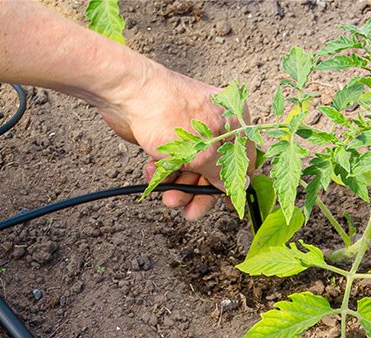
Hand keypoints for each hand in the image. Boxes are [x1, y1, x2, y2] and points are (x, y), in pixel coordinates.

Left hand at [93, 61, 228, 220]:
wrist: (128, 93)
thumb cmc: (168, 112)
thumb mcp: (204, 151)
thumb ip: (223, 172)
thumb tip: (240, 187)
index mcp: (234, 120)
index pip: (243, 161)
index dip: (233, 185)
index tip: (225, 205)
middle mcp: (216, 124)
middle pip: (214, 169)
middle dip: (198, 191)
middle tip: (187, 210)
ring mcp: (192, 129)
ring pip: (191, 168)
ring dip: (177, 185)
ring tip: (165, 194)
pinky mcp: (170, 134)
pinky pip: (172, 161)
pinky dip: (163, 171)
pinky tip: (152, 170)